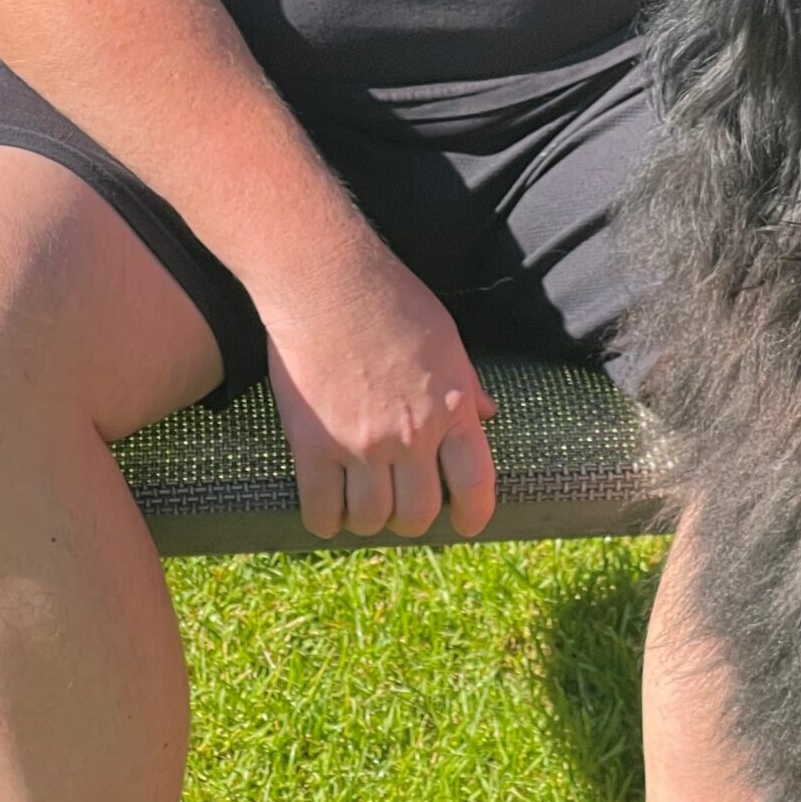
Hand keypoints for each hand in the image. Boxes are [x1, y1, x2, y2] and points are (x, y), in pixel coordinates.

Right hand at [260, 223, 498, 542]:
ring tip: (359, 501)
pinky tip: (326, 509)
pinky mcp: (313, 445)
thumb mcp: (446, 337)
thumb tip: (487, 415)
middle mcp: (411, 434)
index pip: (475, 485)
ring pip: (369, 520)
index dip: (473, 515)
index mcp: (451, 406)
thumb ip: (467, 384)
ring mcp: (360, 443)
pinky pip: (321, 510)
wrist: (324, 278)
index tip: (464, 524)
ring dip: (366, 519)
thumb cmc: (389, 298)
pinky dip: (324, 520)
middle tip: (398, 503)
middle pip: (416, 515)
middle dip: (410, 518)